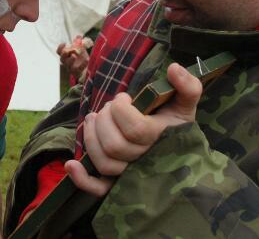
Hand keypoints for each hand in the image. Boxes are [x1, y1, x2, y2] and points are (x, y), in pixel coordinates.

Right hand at [57, 39, 88, 79]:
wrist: (86, 68)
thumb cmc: (81, 57)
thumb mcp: (80, 48)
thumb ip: (79, 42)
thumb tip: (79, 36)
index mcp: (65, 55)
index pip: (59, 52)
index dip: (60, 47)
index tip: (65, 43)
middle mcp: (66, 62)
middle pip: (62, 59)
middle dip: (64, 54)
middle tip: (67, 51)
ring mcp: (71, 68)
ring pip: (68, 65)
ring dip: (71, 59)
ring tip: (74, 55)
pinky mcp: (77, 72)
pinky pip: (78, 69)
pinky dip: (83, 64)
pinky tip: (87, 59)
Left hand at [65, 63, 201, 195]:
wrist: (176, 147)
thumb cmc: (174, 120)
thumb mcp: (184, 102)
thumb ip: (187, 86)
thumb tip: (174, 69)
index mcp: (161, 140)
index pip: (135, 129)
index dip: (121, 109)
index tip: (123, 98)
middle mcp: (145, 161)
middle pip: (114, 146)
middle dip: (104, 120)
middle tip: (108, 108)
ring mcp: (130, 174)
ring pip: (104, 163)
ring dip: (91, 137)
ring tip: (93, 119)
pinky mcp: (115, 183)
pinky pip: (98, 189)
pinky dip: (82, 179)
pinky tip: (72, 164)